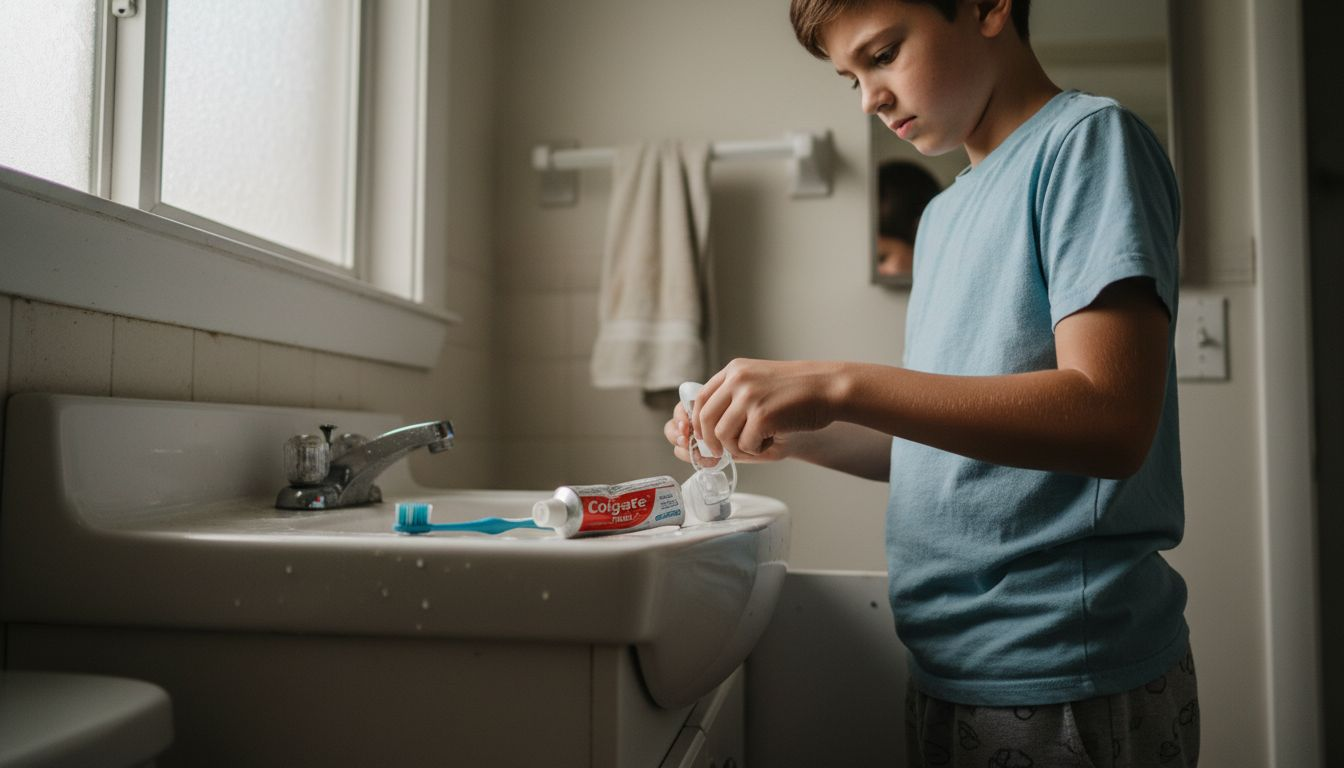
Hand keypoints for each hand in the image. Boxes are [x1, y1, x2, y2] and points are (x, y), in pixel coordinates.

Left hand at [688, 358, 843, 459]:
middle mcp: (738, 380)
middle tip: (722, 452)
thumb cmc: (799, 390)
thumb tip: (708, 431)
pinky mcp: (762, 415)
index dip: (698, 422)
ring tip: (757, 443)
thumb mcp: (759, 382)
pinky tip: (772, 440)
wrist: (829, 388)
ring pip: (722, 435)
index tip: (705, 437)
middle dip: (710, 441)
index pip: (700, 398)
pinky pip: (745, 445)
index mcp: (735, 370)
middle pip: (705, 418)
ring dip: (737, 447)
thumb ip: (734, 398)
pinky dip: (757, 450)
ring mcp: (748, 397)